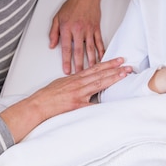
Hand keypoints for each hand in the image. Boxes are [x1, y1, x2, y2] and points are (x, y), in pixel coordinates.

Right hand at [0, 57, 130, 141]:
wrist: (38, 104)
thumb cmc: (48, 95)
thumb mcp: (62, 83)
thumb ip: (75, 81)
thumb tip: (84, 81)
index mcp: (76, 78)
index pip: (95, 68)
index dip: (108, 64)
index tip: (118, 61)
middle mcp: (79, 83)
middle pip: (100, 74)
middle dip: (115, 69)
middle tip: (127, 66)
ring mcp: (79, 94)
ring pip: (99, 83)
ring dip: (113, 78)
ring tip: (124, 74)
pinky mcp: (77, 105)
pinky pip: (92, 104)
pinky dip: (102, 102)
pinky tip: (113, 100)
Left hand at [49, 0, 105, 73]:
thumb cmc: (72, 5)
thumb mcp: (57, 17)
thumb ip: (54, 32)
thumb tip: (52, 45)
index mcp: (67, 28)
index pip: (66, 48)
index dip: (66, 60)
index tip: (66, 70)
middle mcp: (78, 30)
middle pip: (79, 51)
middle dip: (79, 65)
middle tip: (79, 75)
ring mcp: (89, 30)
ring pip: (90, 49)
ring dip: (91, 61)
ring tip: (91, 71)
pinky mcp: (96, 28)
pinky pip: (99, 42)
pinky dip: (101, 52)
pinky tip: (102, 59)